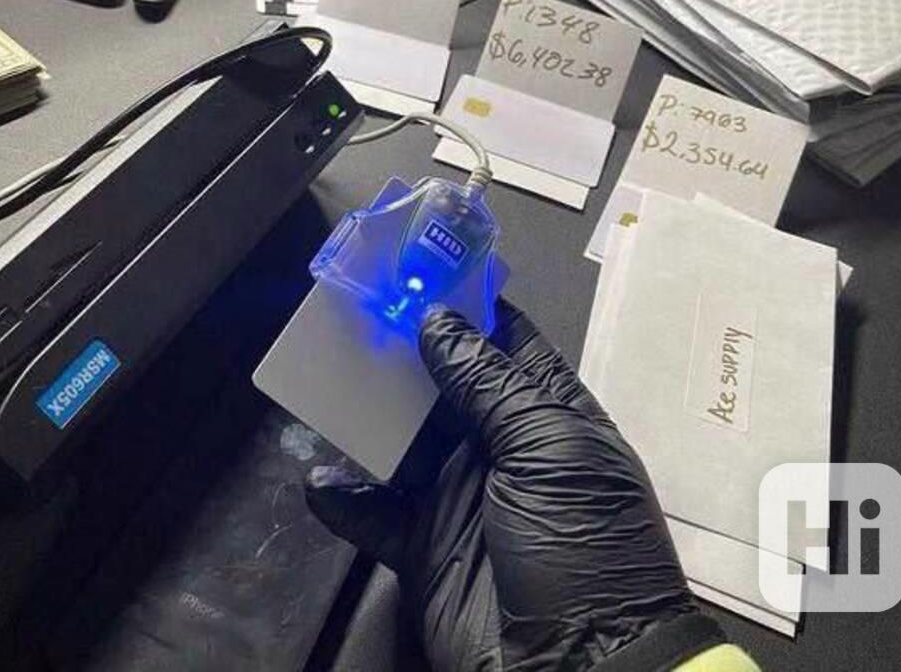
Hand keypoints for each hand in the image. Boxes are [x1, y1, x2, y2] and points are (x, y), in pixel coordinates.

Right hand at [306, 302, 723, 671]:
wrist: (580, 670)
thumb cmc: (581, 544)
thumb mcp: (548, 451)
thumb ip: (490, 384)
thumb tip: (439, 321)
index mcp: (547, 414)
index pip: (504, 340)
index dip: (464, 303)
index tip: (415, 268)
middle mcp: (501, 446)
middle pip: (442, 384)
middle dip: (400, 351)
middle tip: (348, 315)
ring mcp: (461, 496)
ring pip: (402, 441)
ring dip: (365, 417)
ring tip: (322, 384)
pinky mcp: (425, 547)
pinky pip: (375, 512)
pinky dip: (346, 497)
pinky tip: (319, 481)